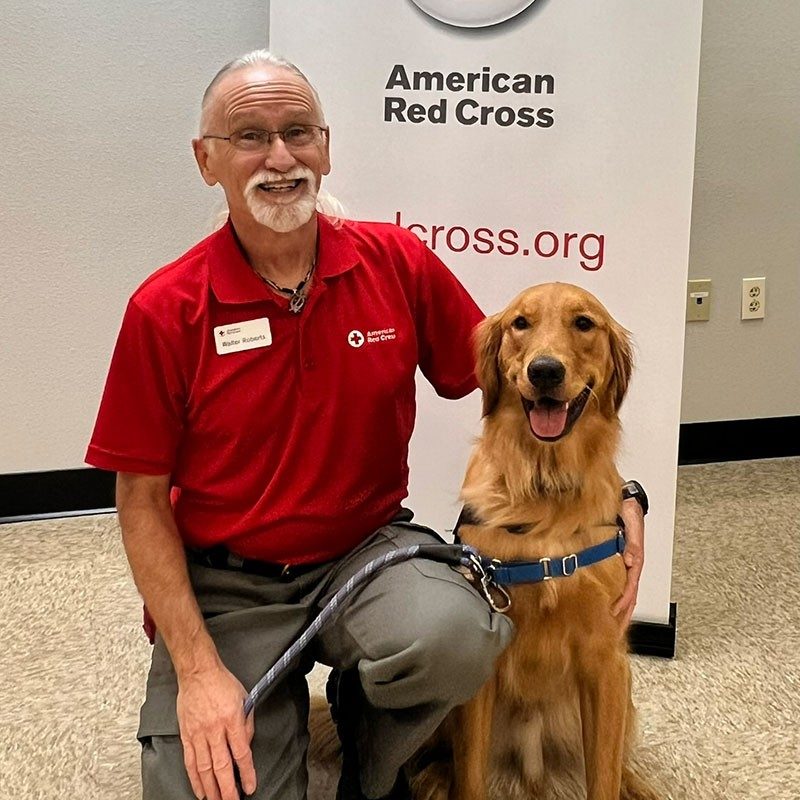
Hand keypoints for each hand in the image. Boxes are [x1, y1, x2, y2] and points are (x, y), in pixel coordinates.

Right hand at [177, 662, 256, 799]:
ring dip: (211, 789)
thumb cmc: (222, 683)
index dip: (247, 773)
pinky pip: (190, 762)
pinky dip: (195, 779)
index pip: (241, 753)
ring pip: (204, 769)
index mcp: (232, 719)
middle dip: (228, 789)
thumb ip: (247, 724)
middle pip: (222, 766)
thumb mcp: (245, 699)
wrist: (198, 672)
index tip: (250, 787)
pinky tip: (200, 791)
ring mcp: (198, 734)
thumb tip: (246, 746)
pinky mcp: (186, 735)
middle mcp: (215, 729)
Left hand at [612, 497, 644, 627]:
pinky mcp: (616, 561)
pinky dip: (614, 598)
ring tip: (611, 626)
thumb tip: (629, 559)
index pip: (630, 588)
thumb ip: (632, 541)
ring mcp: (623, 564)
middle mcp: (629, 563)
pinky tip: (606, 605)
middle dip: (622, 615)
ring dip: (619, 610)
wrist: (625, 499)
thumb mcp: (630, 521)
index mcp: (634, 558)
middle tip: (613, 632)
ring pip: (624, 592)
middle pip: (629, 596)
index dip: (622, 604)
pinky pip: (617, 584)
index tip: (613, 616)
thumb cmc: (628, 510)